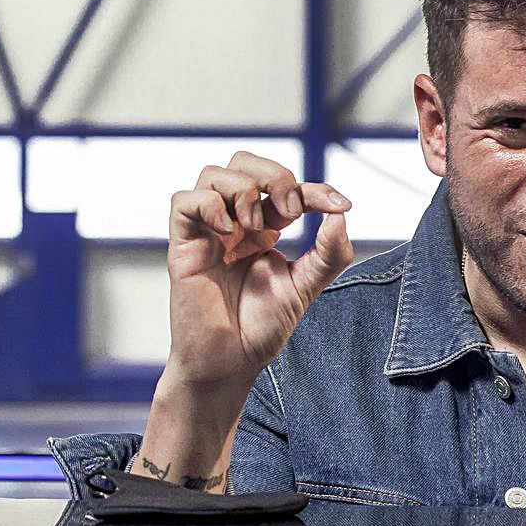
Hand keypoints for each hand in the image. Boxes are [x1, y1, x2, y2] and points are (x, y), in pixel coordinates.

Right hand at [166, 150, 355, 391]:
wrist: (231, 362)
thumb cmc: (260, 328)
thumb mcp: (306, 287)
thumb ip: (328, 253)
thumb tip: (341, 215)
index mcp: (263, 229)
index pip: (286, 188)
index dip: (315, 188)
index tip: (341, 204)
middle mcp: (234, 224)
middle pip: (244, 163)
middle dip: (274, 175)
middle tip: (290, 211)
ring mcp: (208, 232)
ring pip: (213, 174)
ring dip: (244, 190)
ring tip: (256, 229)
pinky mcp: (184, 245)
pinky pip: (184, 201)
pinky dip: (209, 204)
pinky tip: (228, 231)